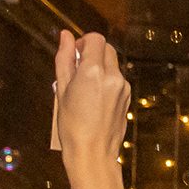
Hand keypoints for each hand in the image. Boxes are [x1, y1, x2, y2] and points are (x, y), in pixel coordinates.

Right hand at [52, 31, 130, 162]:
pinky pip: (117, 80)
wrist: (93, 152)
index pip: (96, 39)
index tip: (74, 53)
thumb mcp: (62, 89)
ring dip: (100, 67)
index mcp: (94, 71)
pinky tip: (94, 98)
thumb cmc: (72, 124)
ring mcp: (123, 87)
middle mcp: (113, 76)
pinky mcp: (127, 98)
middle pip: (107, 48)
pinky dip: (106, 80)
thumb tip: (65, 36)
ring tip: (84, 87)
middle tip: (77, 69)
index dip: (83, 42)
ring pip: (113, 64)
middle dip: (92, 52)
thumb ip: (64, 59)